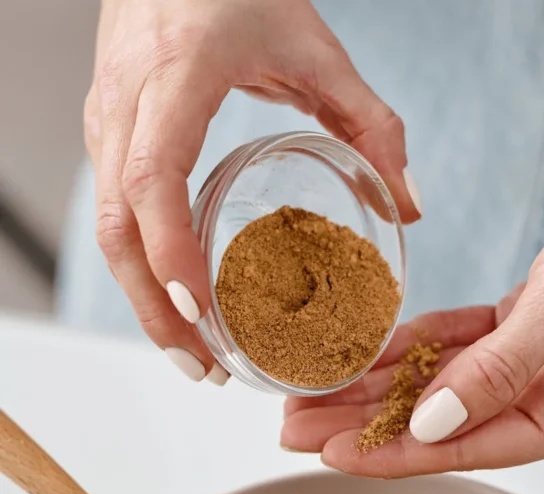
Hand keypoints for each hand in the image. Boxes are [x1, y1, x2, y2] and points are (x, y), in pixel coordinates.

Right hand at [85, 0, 420, 381]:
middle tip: (204, 367)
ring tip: (194, 354)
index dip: (169, 251)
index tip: (199, 311)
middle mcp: (126, 102)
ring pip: (106, 229)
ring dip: (144, 300)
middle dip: (154, 309)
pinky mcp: (106, 134)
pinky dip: (142, 269)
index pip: (154, 178)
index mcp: (176, 76)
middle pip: (116, 226)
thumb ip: (372, 125)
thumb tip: (410, 206)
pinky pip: (112, 214)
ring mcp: (106, 119)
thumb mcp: (317, 47)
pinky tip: (179, 304)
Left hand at [282, 152, 543, 474]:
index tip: (330, 456)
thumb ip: (496, 370)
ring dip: (380, 386)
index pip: (467, 448)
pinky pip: (461, 346)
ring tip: (313, 392)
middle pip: (445, 425)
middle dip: (368, 424)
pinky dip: (416, 346)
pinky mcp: (531, 331)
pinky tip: (365, 352)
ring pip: (444, 386)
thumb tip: (430, 424)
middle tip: (296, 427)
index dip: (394, 453)